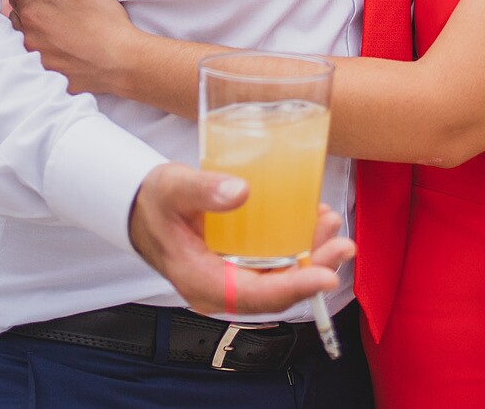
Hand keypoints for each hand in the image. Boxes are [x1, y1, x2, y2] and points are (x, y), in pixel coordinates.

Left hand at [11, 0, 136, 95]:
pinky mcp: (47, 75)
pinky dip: (43, 51)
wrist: (122, 61)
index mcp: (33, 13)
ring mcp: (36, 60)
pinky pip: (36, 59)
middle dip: (26, 8)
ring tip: (52, 26)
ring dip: (32, 30)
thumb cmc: (104, 21)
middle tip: (46, 4)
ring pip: (23, 39)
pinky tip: (60, 48)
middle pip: (15, 17)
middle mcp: (28, 38)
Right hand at [128, 163, 351, 315]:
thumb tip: (240, 191)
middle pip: (275, 290)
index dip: (293, 289)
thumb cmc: (155, 200)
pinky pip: (274, 264)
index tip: (326, 276)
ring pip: (279, 278)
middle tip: (343, 244)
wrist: (142, 207)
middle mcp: (219, 288)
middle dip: (314, 270)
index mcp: (200, 280)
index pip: (254, 295)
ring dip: (311, 256)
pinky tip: (313, 222)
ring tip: (331, 224)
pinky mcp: (239, 265)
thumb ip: (203, 190)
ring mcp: (230, 278)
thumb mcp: (173, 189)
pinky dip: (297, 246)